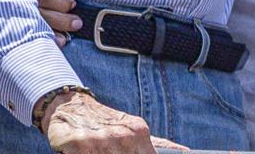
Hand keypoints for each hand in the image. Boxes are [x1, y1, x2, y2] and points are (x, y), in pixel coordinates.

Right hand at [41, 92, 184, 152]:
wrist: (69, 105)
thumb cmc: (104, 121)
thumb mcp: (133, 129)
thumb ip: (160, 144)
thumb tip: (185, 152)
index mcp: (139, 132)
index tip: (132, 151)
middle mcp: (122, 136)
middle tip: (111, 148)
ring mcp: (100, 141)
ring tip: (100, 149)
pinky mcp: (79, 145)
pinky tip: (87, 152)